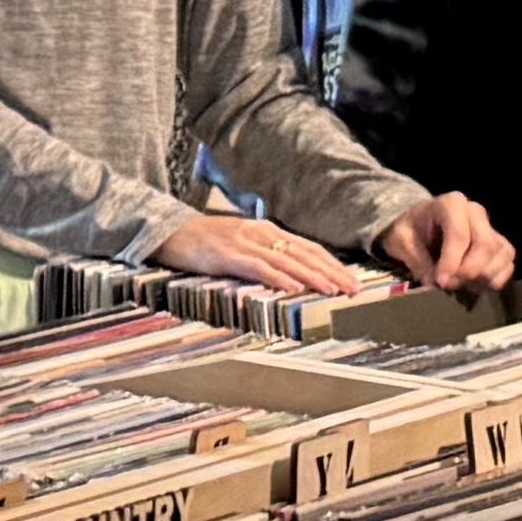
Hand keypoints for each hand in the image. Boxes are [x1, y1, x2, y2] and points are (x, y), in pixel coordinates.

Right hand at [157, 208, 387, 299]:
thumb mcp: (240, 243)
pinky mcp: (225, 255)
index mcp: (266, 230)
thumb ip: (265, 254)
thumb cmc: (203, 241)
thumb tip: (294, 274)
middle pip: (304, 253)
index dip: (333, 265)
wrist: (168, 230)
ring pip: (286, 261)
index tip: (352, 282)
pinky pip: (257, 267)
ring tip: (332, 290)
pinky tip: (293, 288)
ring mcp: (242, 242)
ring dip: (312, 277)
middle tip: (353, 290)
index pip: (308, 248)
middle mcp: (260, 232)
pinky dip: (278, 277)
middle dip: (331, 272)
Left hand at [375, 190, 518, 296]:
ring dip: (482, 277)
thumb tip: (434, 282)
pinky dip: (494, 280)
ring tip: (458, 285)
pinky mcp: (499, 246)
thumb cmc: (409, 230)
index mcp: (451, 204)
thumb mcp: (400, 241)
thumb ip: (416, 260)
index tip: (440, 281)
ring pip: (501, 255)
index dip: (452, 261)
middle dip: (468, 271)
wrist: (418, 227)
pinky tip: (474, 285)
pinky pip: (507, 265)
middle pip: (486, 244)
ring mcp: (491, 228)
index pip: (459, 234)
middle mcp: (476, 212)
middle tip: (448, 285)